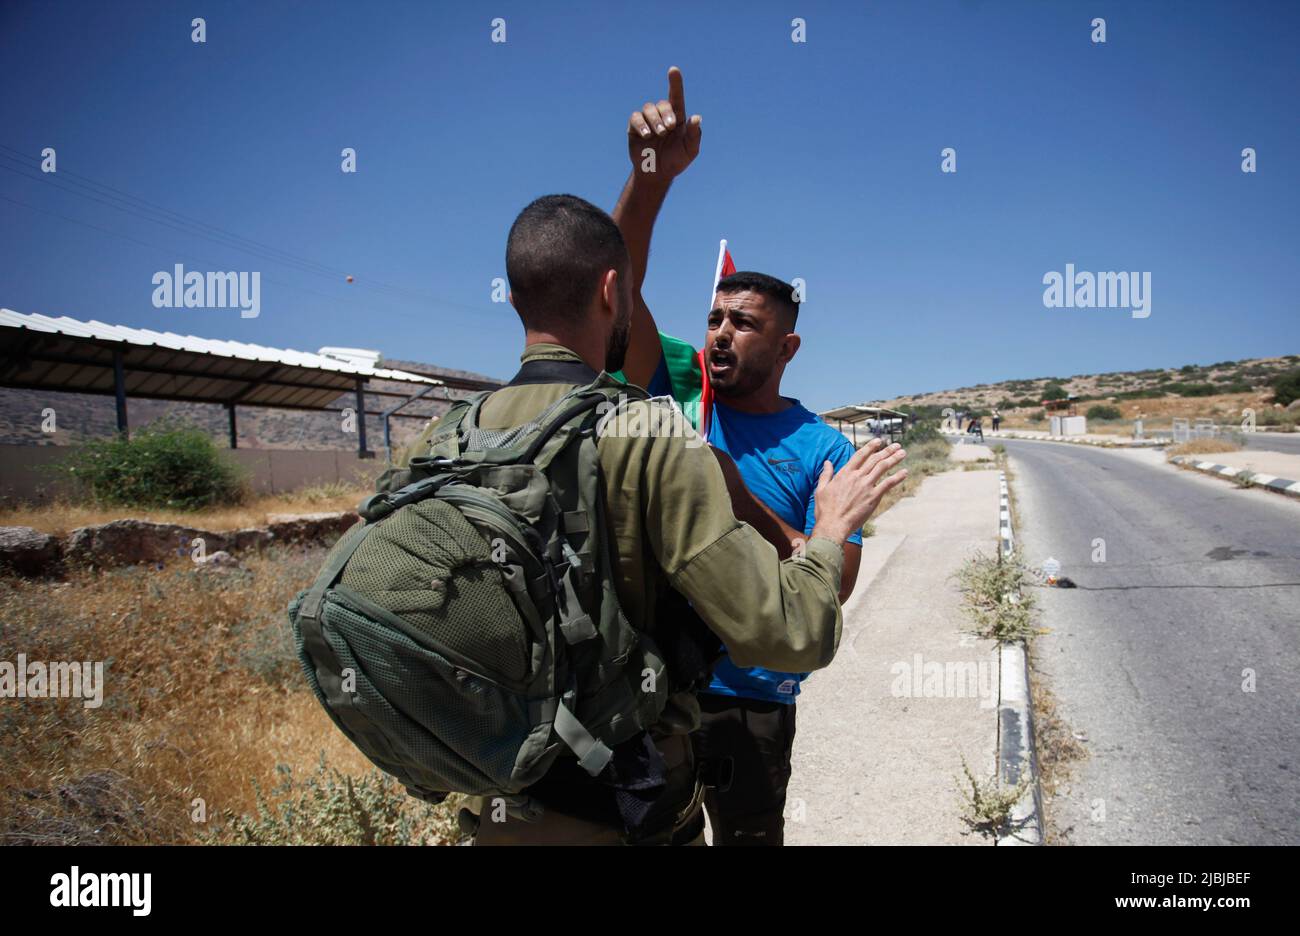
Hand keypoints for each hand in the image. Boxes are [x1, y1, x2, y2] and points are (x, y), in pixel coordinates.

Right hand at [627, 66, 701, 183]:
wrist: (657, 174)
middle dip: (666, 114)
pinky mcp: (634, 128)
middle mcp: (661, 115)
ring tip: (658, 134)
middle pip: (662, 104)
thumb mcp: (690, 150)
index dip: (675, 83)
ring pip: (648, 108)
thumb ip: (694, 135)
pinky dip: (641, 124)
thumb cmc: (676, 161)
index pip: (676, 96)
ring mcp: (647, 120)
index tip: (673, 70)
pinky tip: (646, 135)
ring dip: (654, 120)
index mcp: (677, 118)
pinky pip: (635, 118)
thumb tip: (696, 117)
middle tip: (668, 129)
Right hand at [811, 439, 908, 542]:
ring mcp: (866, 486)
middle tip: (896, 445)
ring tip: (902, 453)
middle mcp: (857, 477)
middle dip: (887, 450)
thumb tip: (827, 462)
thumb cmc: (825, 510)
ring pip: (883, 468)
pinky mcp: (873, 497)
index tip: (879, 441)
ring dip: (894, 459)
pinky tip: (904, 472)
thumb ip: (825, 474)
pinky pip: (888, 484)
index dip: (870, 447)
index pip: (860, 455)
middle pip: (875, 459)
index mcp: (844, 474)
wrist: (833, 525)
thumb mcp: (821, 489)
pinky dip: (897, 477)